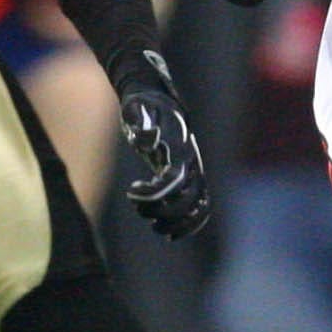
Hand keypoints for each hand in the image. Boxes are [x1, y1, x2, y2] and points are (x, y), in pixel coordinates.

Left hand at [119, 70, 211, 239]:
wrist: (157, 99)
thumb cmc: (143, 105)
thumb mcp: (136, 108)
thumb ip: (141, 123)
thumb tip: (150, 140)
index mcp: (179, 147)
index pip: (175, 180)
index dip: (154, 193)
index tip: (131, 191)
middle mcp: (191, 161)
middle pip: (188, 199)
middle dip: (162, 210)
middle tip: (138, 207)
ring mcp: (194, 170)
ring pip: (198, 207)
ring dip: (176, 222)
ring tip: (151, 221)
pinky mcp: (190, 177)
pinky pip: (199, 207)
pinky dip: (188, 224)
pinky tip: (167, 232)